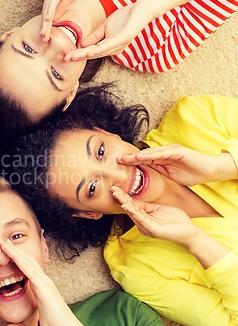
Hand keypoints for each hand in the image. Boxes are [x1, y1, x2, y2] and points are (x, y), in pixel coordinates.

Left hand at [0, 239, 92, 325]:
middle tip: (0, 240)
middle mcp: (44, 281)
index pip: (27, 267)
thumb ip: (38, 306)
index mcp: (42, 286)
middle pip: (26, 260)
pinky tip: (11, 254)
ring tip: (2, 242)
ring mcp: (45, 282)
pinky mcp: (44, 288)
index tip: (4, 251)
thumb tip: (35, 308)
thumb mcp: (42, 313)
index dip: (15, 258)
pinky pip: (29, 271)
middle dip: (12, 249)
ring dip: (13, 251)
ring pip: (27, 261)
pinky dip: (19, 261)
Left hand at [41, 0, 97, 41]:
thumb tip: (54, 20)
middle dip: (44, 27)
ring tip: (44, 33)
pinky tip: (48, 18)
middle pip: (46, 11)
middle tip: (42, 40)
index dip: (47, 26)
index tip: (46, 39)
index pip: (49, 13)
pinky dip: (51, 8)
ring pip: (48, 6)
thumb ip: (62, 7)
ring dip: (45, 21)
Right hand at [65, 2, 147, 60]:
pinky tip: (90, 52)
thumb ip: (94, 37)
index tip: (65, 56)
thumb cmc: (125, 17)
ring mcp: (119, 45)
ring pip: (98, 51)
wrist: (141, 9)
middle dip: (78, 56)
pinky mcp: (124, 39)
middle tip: (65, 59)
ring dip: (85, 55)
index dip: (78, 53)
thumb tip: (81, 45)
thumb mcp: (105, 27)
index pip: (89, 51)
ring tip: (73, 57)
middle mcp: (113, 49)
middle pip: (92, 53)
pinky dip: (99, 50)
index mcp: (108, 46)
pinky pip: (109, 46)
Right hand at [111, 186, 201, 245]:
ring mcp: (148, 228)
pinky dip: (133, 212)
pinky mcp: (154, 230)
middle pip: (130, 209)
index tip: (116, 188)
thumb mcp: (159, 209)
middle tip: (112, 189)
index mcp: (144, 219)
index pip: (132, 206)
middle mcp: (143, 225)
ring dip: (124, 203)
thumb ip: (146, 206)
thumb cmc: (176, 220)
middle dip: (121, 198)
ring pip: (134, 213)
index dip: (124, 197)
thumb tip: (134, 200)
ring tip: (117, 194)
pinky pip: (142, 219)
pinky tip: (127, 205)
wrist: (190, 231)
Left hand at [118, 145, 233, 185]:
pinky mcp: (177, 151)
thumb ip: (159, 171)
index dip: (132, 162)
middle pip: (144, 155)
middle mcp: (164, 153)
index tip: (120, 166)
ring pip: (150, 153)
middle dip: (130, 158)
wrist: (209, 171)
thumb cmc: (192, 174)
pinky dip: (151, 155)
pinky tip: (141, 157)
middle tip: (117, 160)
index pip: (144, 160)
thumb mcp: (170, 175)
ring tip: (126, 159)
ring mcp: (170, 150)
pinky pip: (161, 153)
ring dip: (137, 156)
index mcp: (162, 159)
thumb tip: (147, 174)